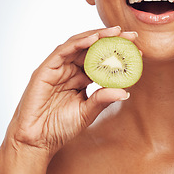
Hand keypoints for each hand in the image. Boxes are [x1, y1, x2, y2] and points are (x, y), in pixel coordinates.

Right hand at [5, 26, 135, 159]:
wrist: (37, 141)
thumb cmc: (59, 127)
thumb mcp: (87, 112)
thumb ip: (103, 99)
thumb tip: (125, 92)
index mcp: (81, 78)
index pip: (101, 61)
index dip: (118, 55)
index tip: (137, 51)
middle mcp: (70, 70)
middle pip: (92, 49)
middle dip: (112, 40)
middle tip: (131, 36)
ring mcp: (58, 68)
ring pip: (79, 45)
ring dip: (97, 36)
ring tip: (116, 32)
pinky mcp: (46, 69)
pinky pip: (63, 51)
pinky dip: (79, 43)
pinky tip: (94, 38)